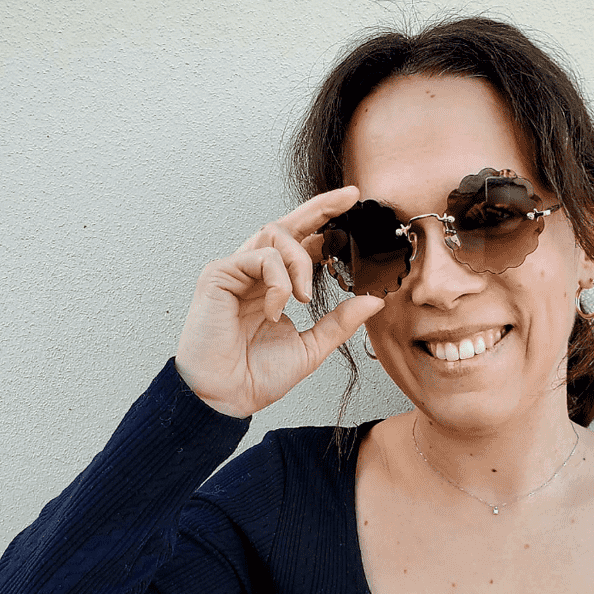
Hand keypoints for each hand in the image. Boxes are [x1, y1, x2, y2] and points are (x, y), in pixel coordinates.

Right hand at [175, 187, 384, 417]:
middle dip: (320, 207)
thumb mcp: (312, 347)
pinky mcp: (219, 274)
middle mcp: (254, 273)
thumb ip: (341, 322)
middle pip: (287, 224)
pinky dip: (278, 280)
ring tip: (304, 297)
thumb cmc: (258, 374)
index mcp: (274, 286)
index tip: (354, 210)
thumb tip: (374, 300)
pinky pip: (260, 257)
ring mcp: (235, 271)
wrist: (227, 396)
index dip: (326, 226)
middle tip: (350, 197)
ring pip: (275, 235)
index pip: (303, 245)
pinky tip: (278, 307)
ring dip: (300, 260)